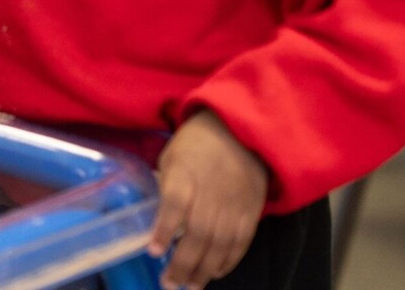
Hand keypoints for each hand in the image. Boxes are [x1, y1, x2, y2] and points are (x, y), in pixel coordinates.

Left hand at [149, 110, 269, 288]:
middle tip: (169, 284)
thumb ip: (166, 185)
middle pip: (198, 233)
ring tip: (189, 286)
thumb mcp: (171, 155)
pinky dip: (228, 261)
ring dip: (204, 270)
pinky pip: (240, 243)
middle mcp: (212, 193)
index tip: (153, 251)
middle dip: (183, 263)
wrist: (240, 130)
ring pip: (220, 244)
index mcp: (186, 174)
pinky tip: (214, 273)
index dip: (164, 229)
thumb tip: (157, 216)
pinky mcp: (251, 212)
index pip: (175, 203)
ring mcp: (234, 205)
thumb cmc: (197, 143)